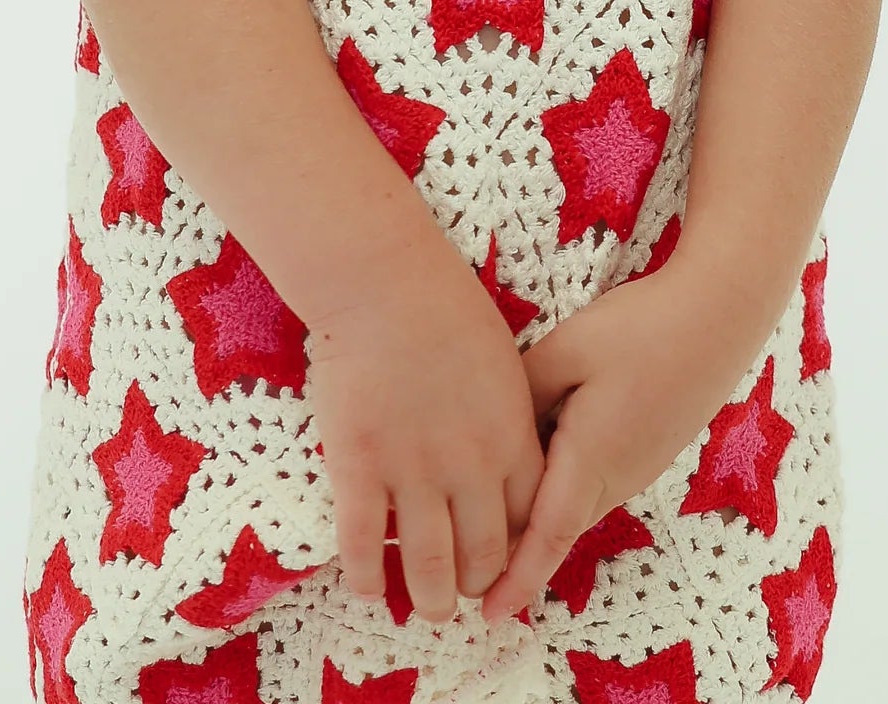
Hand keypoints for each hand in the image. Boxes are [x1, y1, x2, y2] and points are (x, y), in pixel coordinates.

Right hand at [303, 250, 549, 626]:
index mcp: (510, 439)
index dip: (518, 556)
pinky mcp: (358, 467)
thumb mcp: (503, 363)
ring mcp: (412, 471)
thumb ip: (508, 419)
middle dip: (475, 586)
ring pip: (428, 567)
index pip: (528, 524)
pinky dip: (367, 579)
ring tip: (427, 609)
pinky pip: (363, 545)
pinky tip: (368, 589)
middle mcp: (469, 467)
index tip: (505, 567)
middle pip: (483, 556)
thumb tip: (507, 457)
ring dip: (429, 600)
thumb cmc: (445, 306)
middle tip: (463, 594)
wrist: (384, 279)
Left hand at [475, 263, 764, 627]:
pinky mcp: (648, 450)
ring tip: (492, 514)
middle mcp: (617, 476)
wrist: (717, 316)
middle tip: (467, 566)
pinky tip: (542, 459)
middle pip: (557, 527)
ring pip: (576, 504)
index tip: (487, 614)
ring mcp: (638, 467)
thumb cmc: (641, 329)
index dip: (517, 577)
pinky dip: (563, 488)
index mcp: (592, 457)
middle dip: (516, 553)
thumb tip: (494, 429)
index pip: (547, 535)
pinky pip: (596, 484)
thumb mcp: (567, 350)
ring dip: (539, 516)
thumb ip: (523, 391)